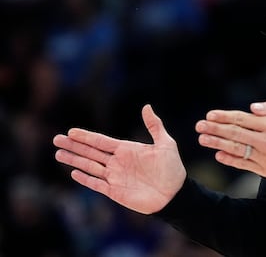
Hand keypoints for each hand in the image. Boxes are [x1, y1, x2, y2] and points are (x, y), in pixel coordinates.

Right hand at [53, 104, 185, 214]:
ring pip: (90, 166)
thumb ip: (154, 126)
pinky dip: (85, 178)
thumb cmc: (172, 168)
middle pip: (91, 152)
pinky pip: (97, 184)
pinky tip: (74, 172)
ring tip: (58, 154)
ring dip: (74, 160)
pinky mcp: (116, 191)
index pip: (101, 141)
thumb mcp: (165, 143)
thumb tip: (146, 106)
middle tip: (56, 139)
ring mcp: (115, 177)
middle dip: (73, 146)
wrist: (174, 194)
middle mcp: (118, 162)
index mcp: (127, 149)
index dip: (86, 136)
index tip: (71, 131)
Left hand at [196, 101, 265, 180]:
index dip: (224, 117)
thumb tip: (252, 108)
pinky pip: (245, 164)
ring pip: (237, 149)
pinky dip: (231, 160)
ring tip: (203, 139)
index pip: (242, 119)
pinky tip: (219, 155)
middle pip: (235, 133)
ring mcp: (265, 156)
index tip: (210, 115)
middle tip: (200, 126)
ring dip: (218, 144)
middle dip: (215, 129)